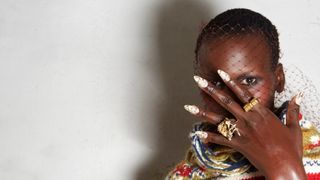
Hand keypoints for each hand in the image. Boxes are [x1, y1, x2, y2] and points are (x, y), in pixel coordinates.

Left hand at [184, 69, 306, 179]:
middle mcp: (248, 119)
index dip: (231, 82)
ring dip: (202, 112)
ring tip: (188, 106)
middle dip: (211, 89)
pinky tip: (197, 132)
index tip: (220, 72)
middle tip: (198, 80)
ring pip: (218, 119)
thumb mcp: (293, 126)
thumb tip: (298, 97)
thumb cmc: (290, 147)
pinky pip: (219, 139)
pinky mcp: (237, 144)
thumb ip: (292, 110)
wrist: (284, 165)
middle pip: (226, 101)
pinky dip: (208, 136)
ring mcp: (241, 131)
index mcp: (260, 112)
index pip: (243, 93)